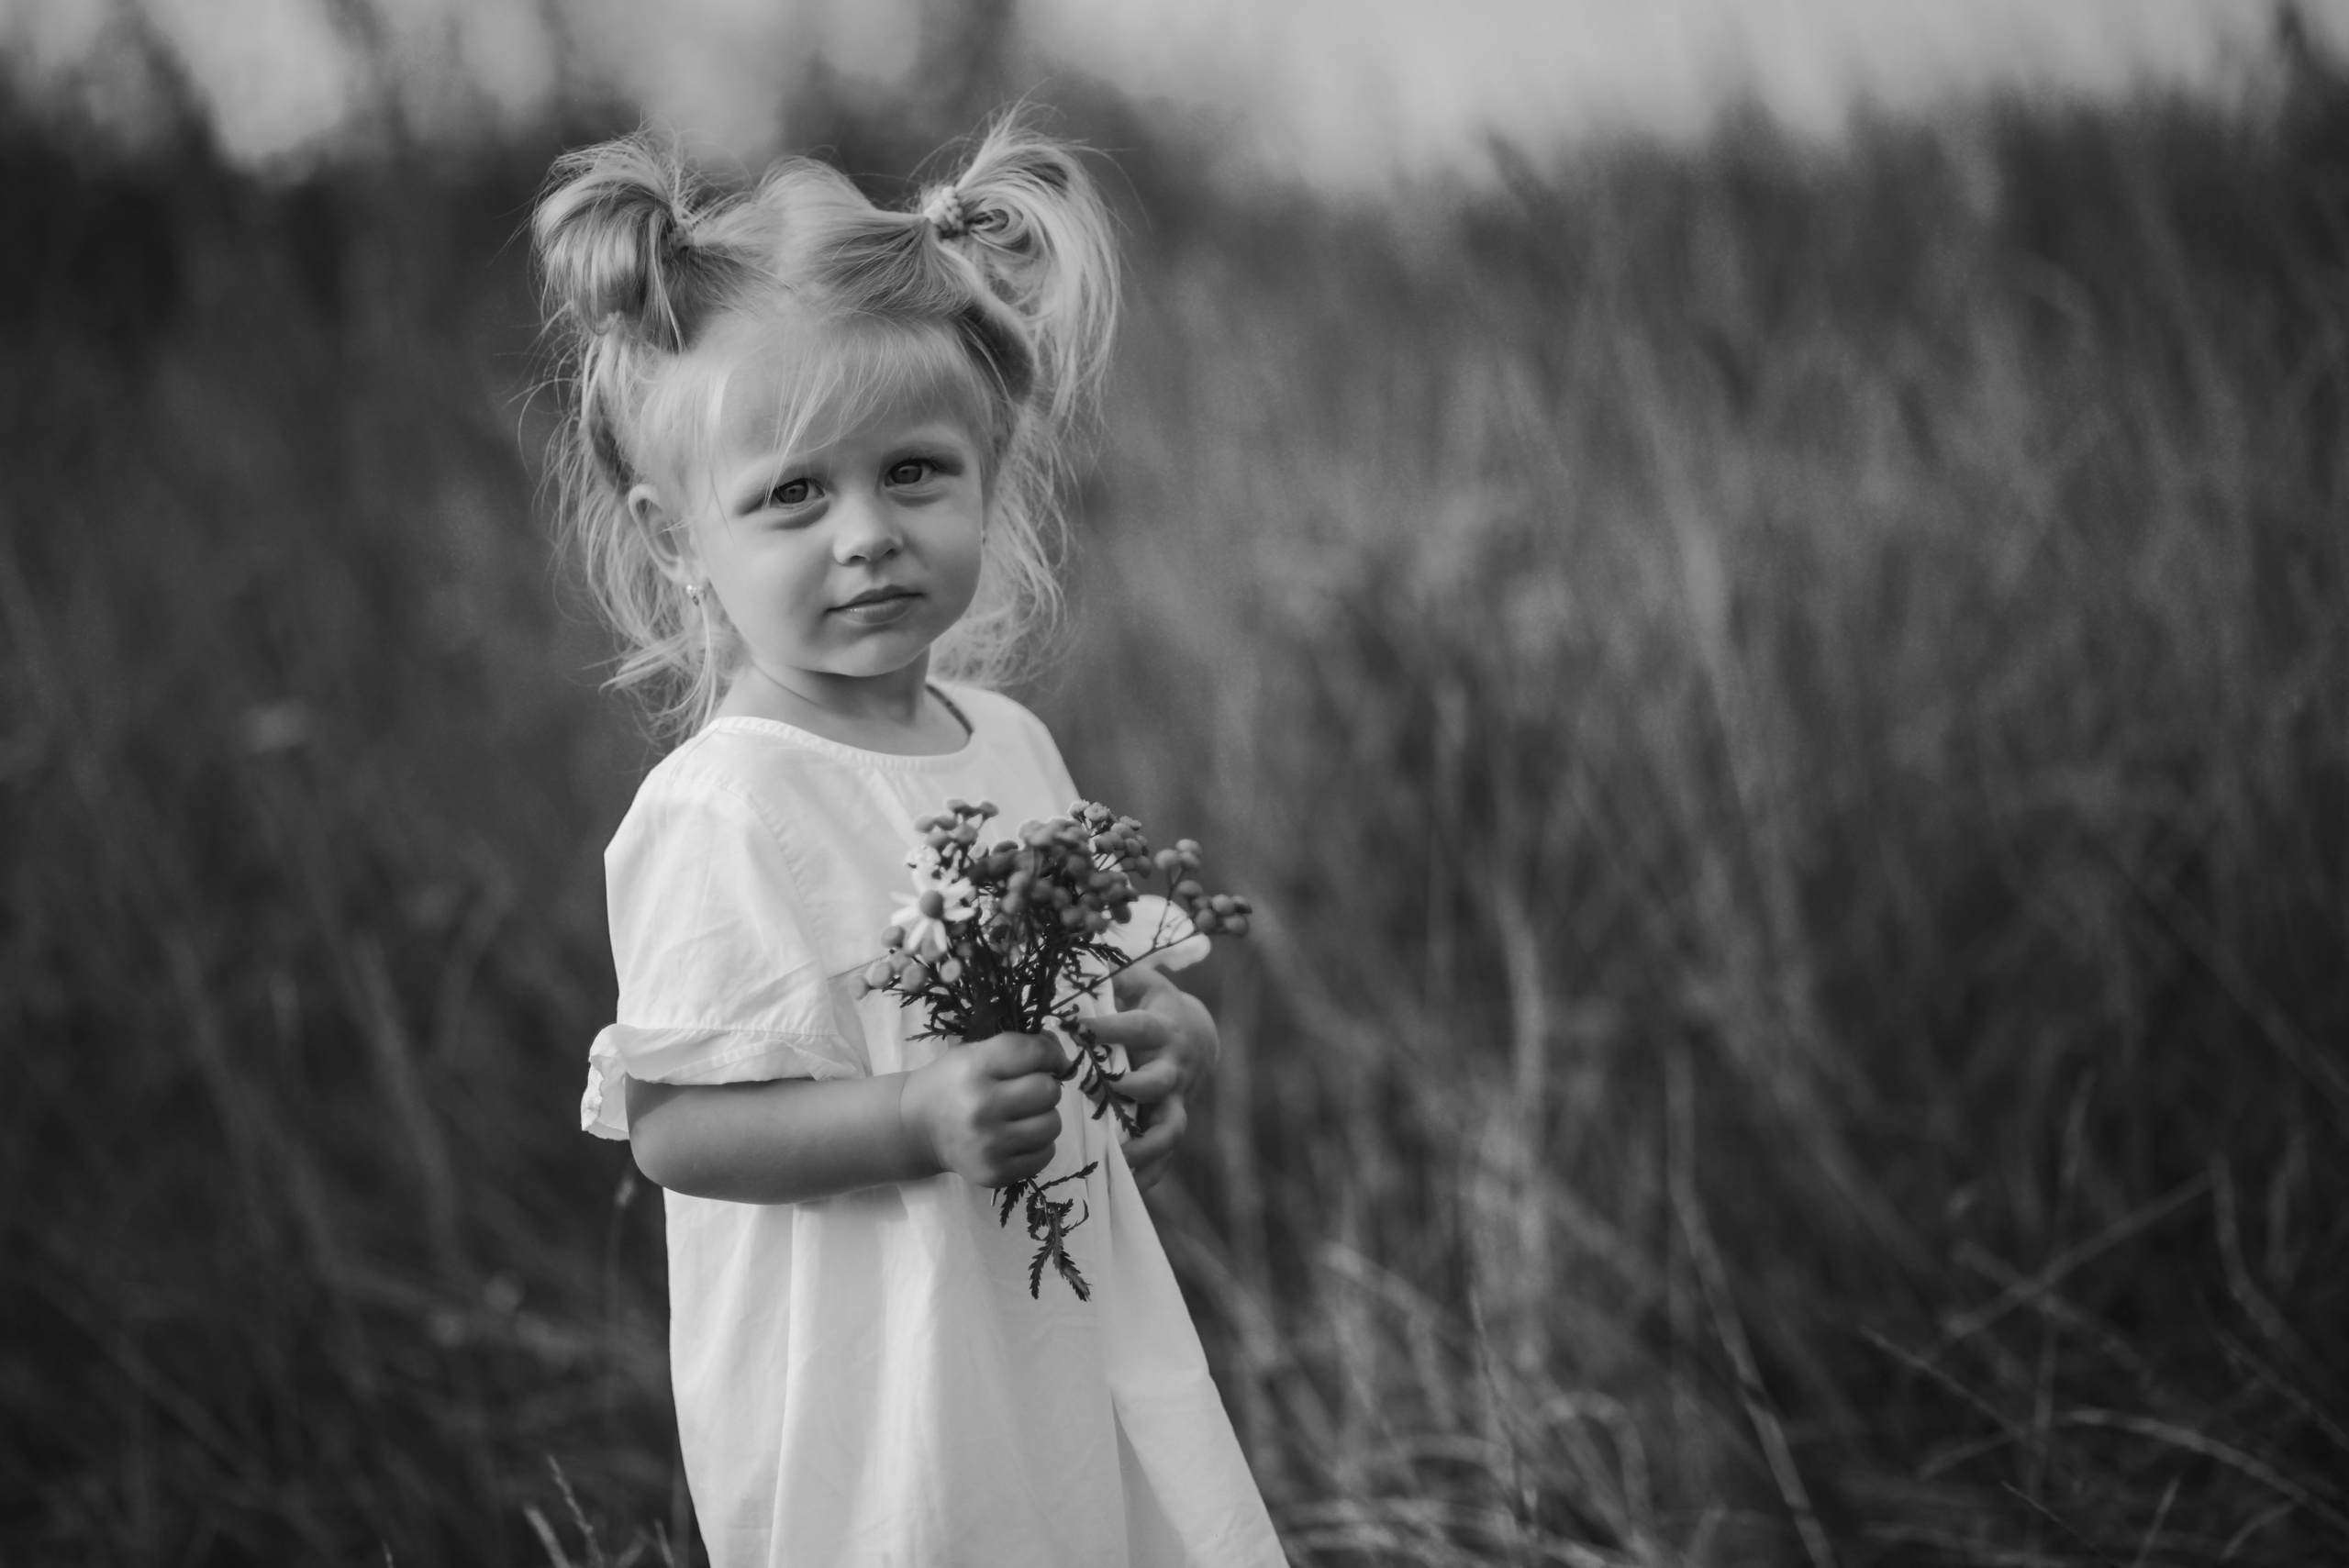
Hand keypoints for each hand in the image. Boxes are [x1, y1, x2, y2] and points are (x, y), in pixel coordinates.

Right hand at [899, 1032, 1064, 1187]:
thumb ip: (1020, 1048)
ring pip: (1052, 1124)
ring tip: (1023, 1115)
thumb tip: (1063, 1055)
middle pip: (1049, 1091)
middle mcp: (981, 1107)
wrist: (918, 1128)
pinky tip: (1018, 1137)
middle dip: (1046, 1087)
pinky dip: (1040, 1144)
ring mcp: (989, 1144)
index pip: (1034, 1053)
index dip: (1053, 1055)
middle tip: (1029, 1091)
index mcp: (975, 1068)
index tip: (1053, 1062)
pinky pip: (1046, 1154)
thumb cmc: (953, 1083)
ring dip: (1045, 1116)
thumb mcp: (976, 1053)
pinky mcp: (996, 1172)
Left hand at [1086, 966, 1220, 1190]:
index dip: (1108, 1027)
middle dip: (1134, 1090)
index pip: (1135, 1028)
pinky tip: (1129, 1188)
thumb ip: (1116, 976)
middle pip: (1158, 1082)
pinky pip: (1167, 1155)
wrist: (1198, 1039)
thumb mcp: (1142, 983)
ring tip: (1120, 1159)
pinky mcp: (1172, 1122)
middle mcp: (1172, 1067)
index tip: (1073, 1028)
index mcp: (1161, 1030)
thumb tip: (1079, 958)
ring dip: (1146, 1145)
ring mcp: (1175, 1099)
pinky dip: (1151, 1174)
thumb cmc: (1157, 1008)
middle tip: (1105, 1096)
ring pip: (1169, 1127)